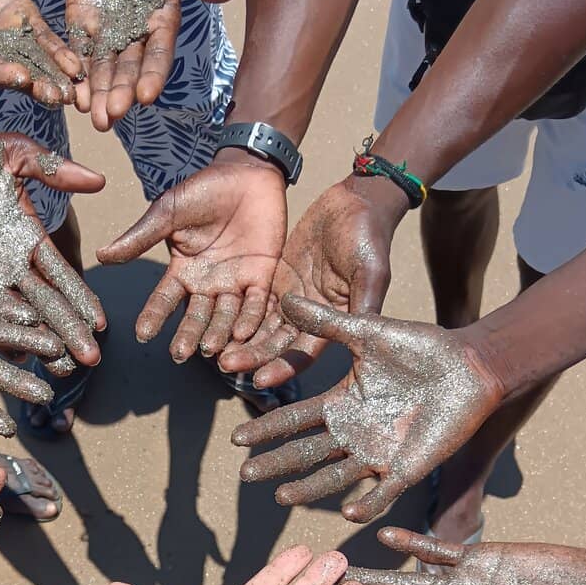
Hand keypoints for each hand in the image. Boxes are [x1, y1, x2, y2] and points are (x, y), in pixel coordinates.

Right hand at [0, 0, 82, 105]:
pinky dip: (60, 55)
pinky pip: (44, 42)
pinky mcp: (24, 25)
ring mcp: (8, 43)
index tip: (19, 77)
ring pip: (33, 64)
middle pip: (12, 75)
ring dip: (53, 79)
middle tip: (56, 97)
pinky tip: (75, 68)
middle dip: (36, 87)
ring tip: (71, 93)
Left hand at [0, 131, 106, 362]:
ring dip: (36, 340)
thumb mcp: (14, 153)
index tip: (100, 322)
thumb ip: (53, 169)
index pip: (60, 275)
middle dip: (67, 330)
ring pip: (14, 316)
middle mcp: (7, 264)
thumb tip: (100, 181)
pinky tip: (12, 353)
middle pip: (44, 304)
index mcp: (27, 238)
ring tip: (59, 365)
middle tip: (90, 358)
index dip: (80, 299)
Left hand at [67, 0, 234, 130]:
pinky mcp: (83, 25)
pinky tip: (74, 97)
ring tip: (95, 119)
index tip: (146, 96)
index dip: (153, 74)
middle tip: (110, 117)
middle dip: (120, 94)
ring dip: (98, 95)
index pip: (159, 53)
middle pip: (128, 69)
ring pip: (103, 69)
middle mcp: (136, 34)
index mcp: (162, 20)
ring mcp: (108, 32)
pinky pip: (78, 53)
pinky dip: (76, 75)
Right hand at [98, 157, 286, 360]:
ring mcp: (234, 283)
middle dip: (188, 335)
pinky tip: (242, 333)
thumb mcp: (168, 212)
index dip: (154, 316)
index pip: (164, 300)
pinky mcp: (262, 277)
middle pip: (195, 316)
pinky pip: (255, 303)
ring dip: (217, 334)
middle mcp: (207, 284)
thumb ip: (140, 237)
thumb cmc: (204, 189)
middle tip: (180, 353)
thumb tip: (102, 255)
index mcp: (182, 272)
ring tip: (209, 349)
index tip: (142, 333)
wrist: (246, 172)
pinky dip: (250, 318)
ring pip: (224, 316)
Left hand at [220, 177, 401, 386]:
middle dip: (253, 356)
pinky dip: (238, 317)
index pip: (306, 352)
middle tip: (226, 365)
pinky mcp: (278, 283)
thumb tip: (361, 334)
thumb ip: (363, 301)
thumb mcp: (370, 269)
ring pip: (263, 328)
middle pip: (278, 345)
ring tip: (215, 351)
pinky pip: (254, 305)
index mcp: (336, 322)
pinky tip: (217, 324)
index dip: (283, 367)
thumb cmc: (369, 237)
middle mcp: (312, 318)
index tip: (259, 380)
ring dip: (242, 342)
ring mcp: (293, 301)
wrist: (355, 204)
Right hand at [231, 297, 503, 520]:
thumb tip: (285, 298)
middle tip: (246, 475)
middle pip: (307, 453)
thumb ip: (326, 322)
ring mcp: (378, 452)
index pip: (295, 420)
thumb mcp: (368, 332)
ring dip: (310, 489)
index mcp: (341, 403)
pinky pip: (385, 491)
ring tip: (283, 497)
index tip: (238, 439)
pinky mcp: (408, 467)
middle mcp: (353, 432)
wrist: (470, 365)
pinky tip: (350, 513)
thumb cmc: (421, 347)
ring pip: (336, 477)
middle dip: (276, 464)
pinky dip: (369, 504)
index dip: (268, 430)